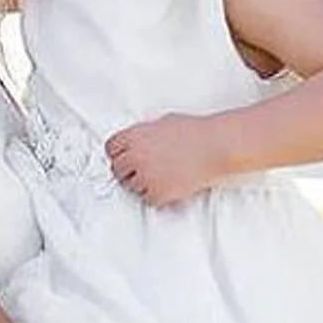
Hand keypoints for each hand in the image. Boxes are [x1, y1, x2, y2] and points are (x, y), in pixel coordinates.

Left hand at [105, 113, 223, 207]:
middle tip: (141, 169)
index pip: (110, 149)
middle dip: (128, 169)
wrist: (213, 147)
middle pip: (117, 169)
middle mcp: (134, 157)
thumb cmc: (192, 132)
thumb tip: (138, 142)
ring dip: (140, 183)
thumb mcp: (160, 124)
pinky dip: (155, 194)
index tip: (124, 157)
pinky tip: (167, 184)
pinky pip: (147, 198)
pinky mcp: (157, 193)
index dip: (118, 153)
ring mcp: (145, 176)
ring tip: (158, 175)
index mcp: (133, 137)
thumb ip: (143, 134)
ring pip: (131, 186)